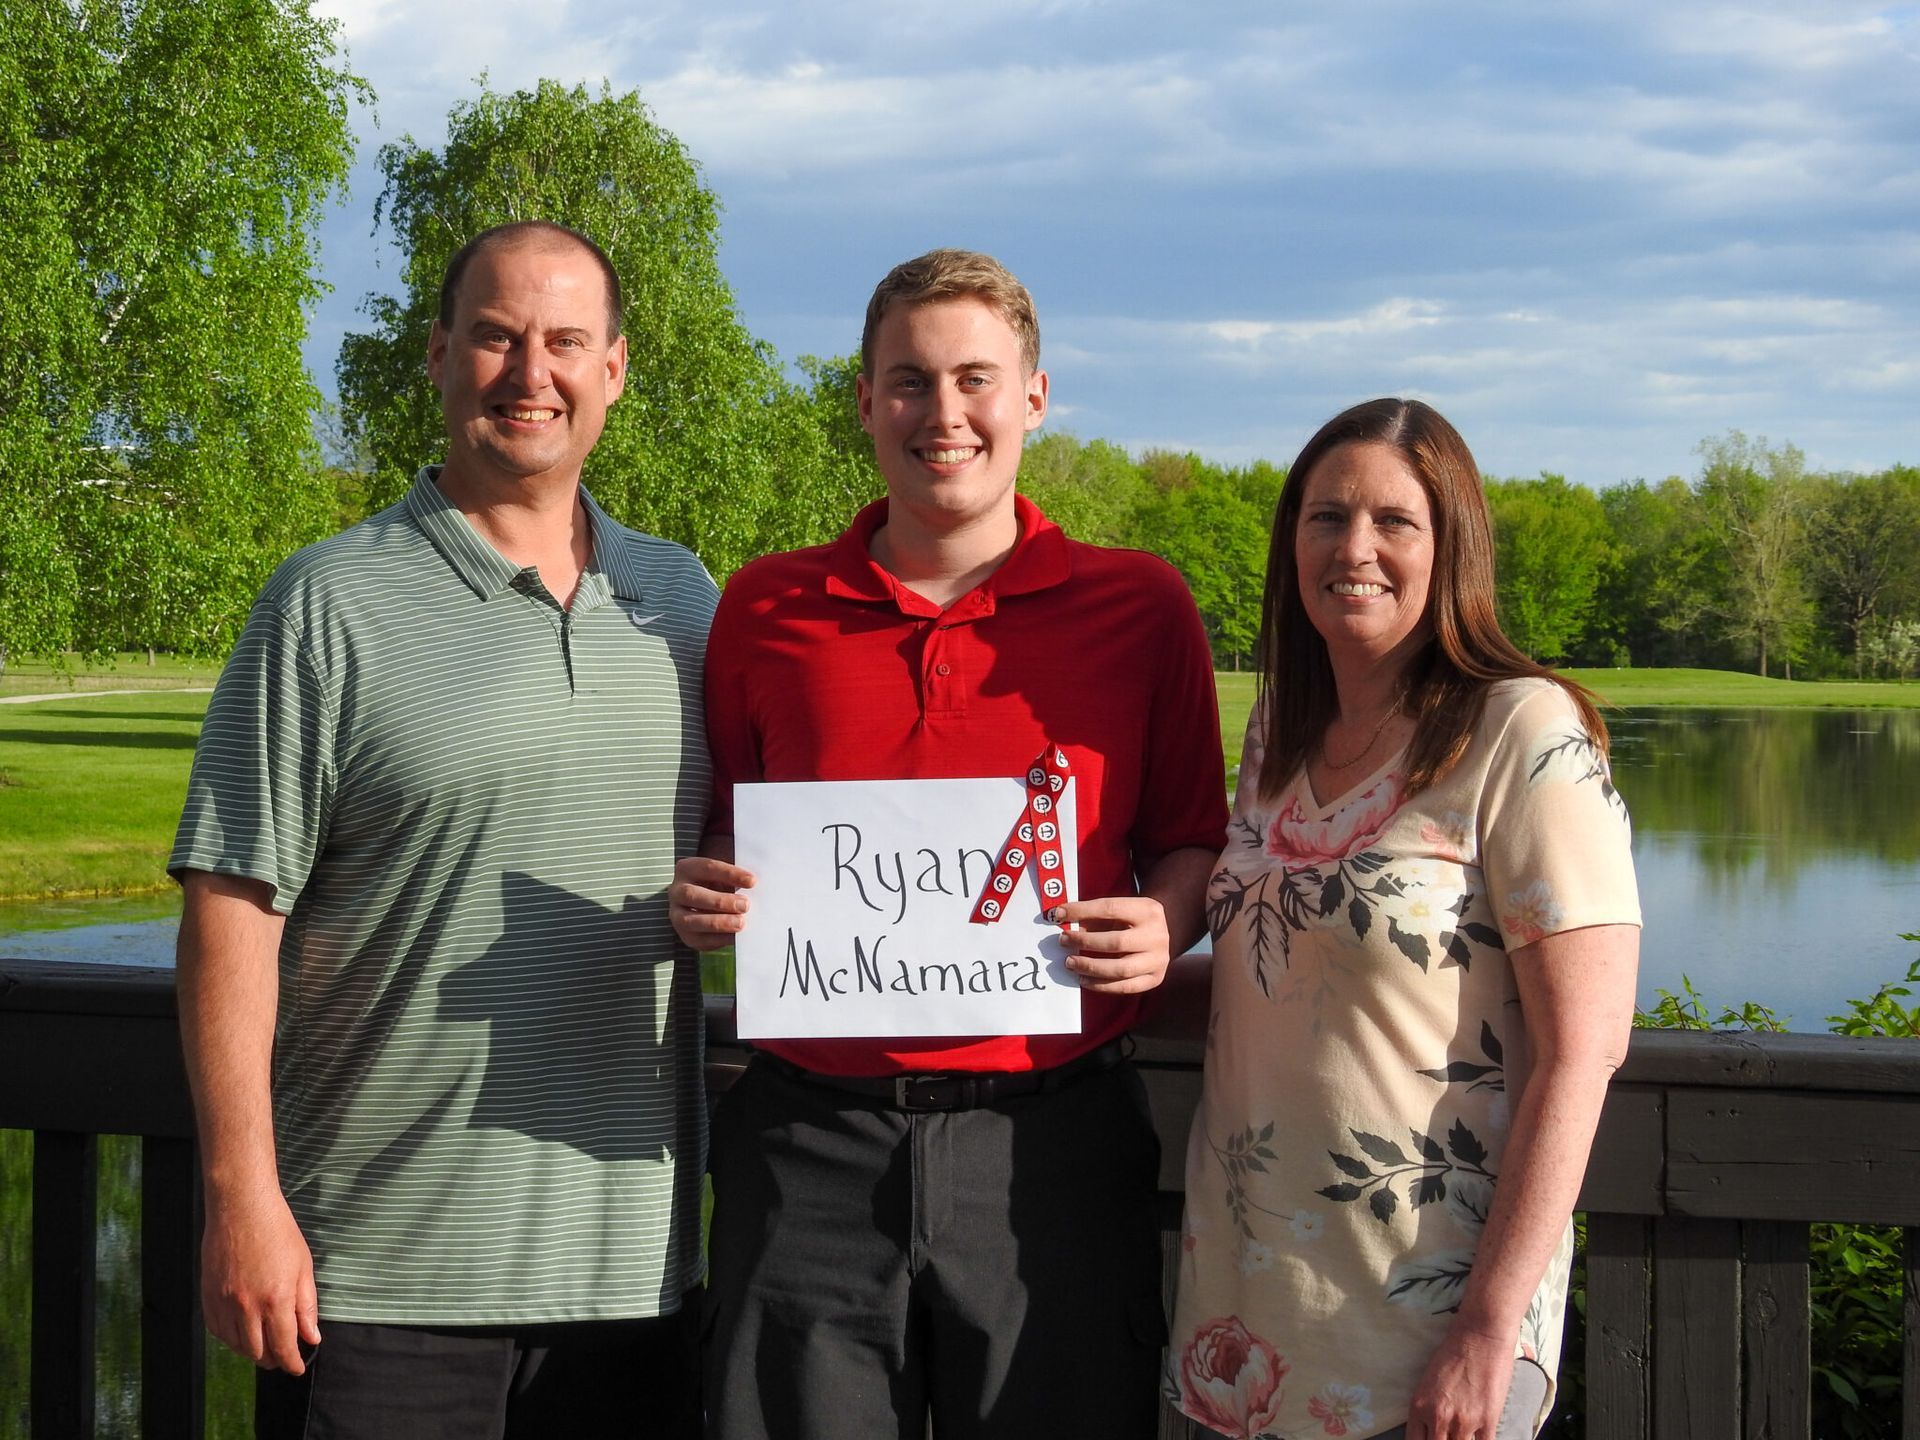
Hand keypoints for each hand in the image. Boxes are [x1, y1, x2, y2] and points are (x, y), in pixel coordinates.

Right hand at [201, 1187, 320, 1372]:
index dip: (292, 1363)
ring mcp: (224, 1303)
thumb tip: (312, 1337)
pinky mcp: (207, 1297)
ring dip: (252, 1352)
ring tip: (264, 1347)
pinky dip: (230, 1338)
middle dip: (273, 1360)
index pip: (284, 1347)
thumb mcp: (303, 1268)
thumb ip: (307, 1306)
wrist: (241, 1209)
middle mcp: (247, 1307)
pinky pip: (217, 1331)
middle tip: (283, 1357)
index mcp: (276, 1299)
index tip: (297, 1368)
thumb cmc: (278, 1233)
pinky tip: (241, 1333)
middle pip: (258, 1352)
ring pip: (236, 1345)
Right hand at [668, 855, 754, 949]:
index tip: (752, 881)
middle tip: (745, 905)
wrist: (708, 904)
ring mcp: (677, 915)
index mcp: (687, 869)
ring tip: (741, 923)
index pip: (707, 868)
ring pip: (690, 920)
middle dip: (720, 901)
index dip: (730, 874)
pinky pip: (698, 939)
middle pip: (692, 895)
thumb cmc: (720, 884)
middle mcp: (677, 891)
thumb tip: (755, 883)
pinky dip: (718, 939)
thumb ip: (737, 878)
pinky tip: (735, 937)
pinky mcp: (685, 935)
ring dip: (717, 922)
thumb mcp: (726, 875)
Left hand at [1048, 895, 1172, 993]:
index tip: (1060, 914)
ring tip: (1071, 963)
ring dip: (1091, 967)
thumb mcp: (1119, 910)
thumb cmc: (1133, 920)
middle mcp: (1157, 936)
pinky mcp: (1155, 978)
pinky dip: (1101, 985)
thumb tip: (1063, 921)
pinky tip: (1084, 979)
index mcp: (1148, 910)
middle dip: (1085, 942)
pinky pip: (1125, 987)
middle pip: (1116, 942)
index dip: (1082, 911)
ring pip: (1121, 969)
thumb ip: (1095, 915)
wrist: (1164, 932)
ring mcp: (1158, 959)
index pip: (1110, 909)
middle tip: (1064, 941)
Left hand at [1405, 1322, 1515, 1439]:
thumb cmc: (1453, 1353)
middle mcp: (1438, 1417)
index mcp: (1419, 1406)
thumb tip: (1431, 1427)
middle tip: (1449, 1436)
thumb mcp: (1427, 1382)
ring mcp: (1464, 1421)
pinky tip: (1480, 1437)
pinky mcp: (1488, 1421)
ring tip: (1463, 1434)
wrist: (1480, 1336)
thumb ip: (1427, 1408)